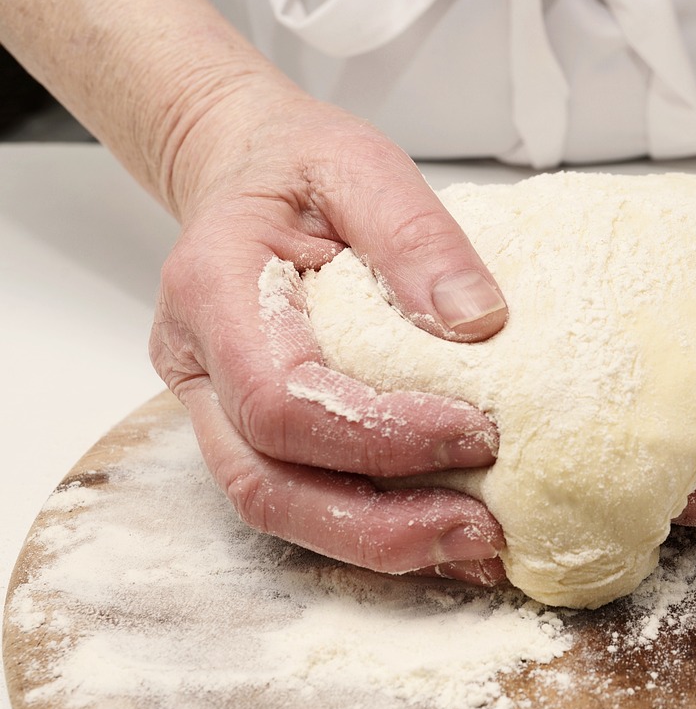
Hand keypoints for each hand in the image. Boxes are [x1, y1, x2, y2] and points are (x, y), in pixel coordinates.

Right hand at [149, 80, 509, 582]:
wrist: (247, 170)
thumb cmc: (296, 166)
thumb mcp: (360, 164)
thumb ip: (414, 233)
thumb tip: (479, 322)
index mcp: (213, 290)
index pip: (281, 399)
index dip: (378, 433)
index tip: (477, 430)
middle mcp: (199, 366)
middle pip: (267, 484)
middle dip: (380, 525)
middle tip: (483, 530)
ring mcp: (218, 407)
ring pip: (280, 508)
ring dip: (381, 543)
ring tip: (480, 544)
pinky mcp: (255, 429)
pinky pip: (304, 496)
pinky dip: (377, 526)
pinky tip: (450, 529)